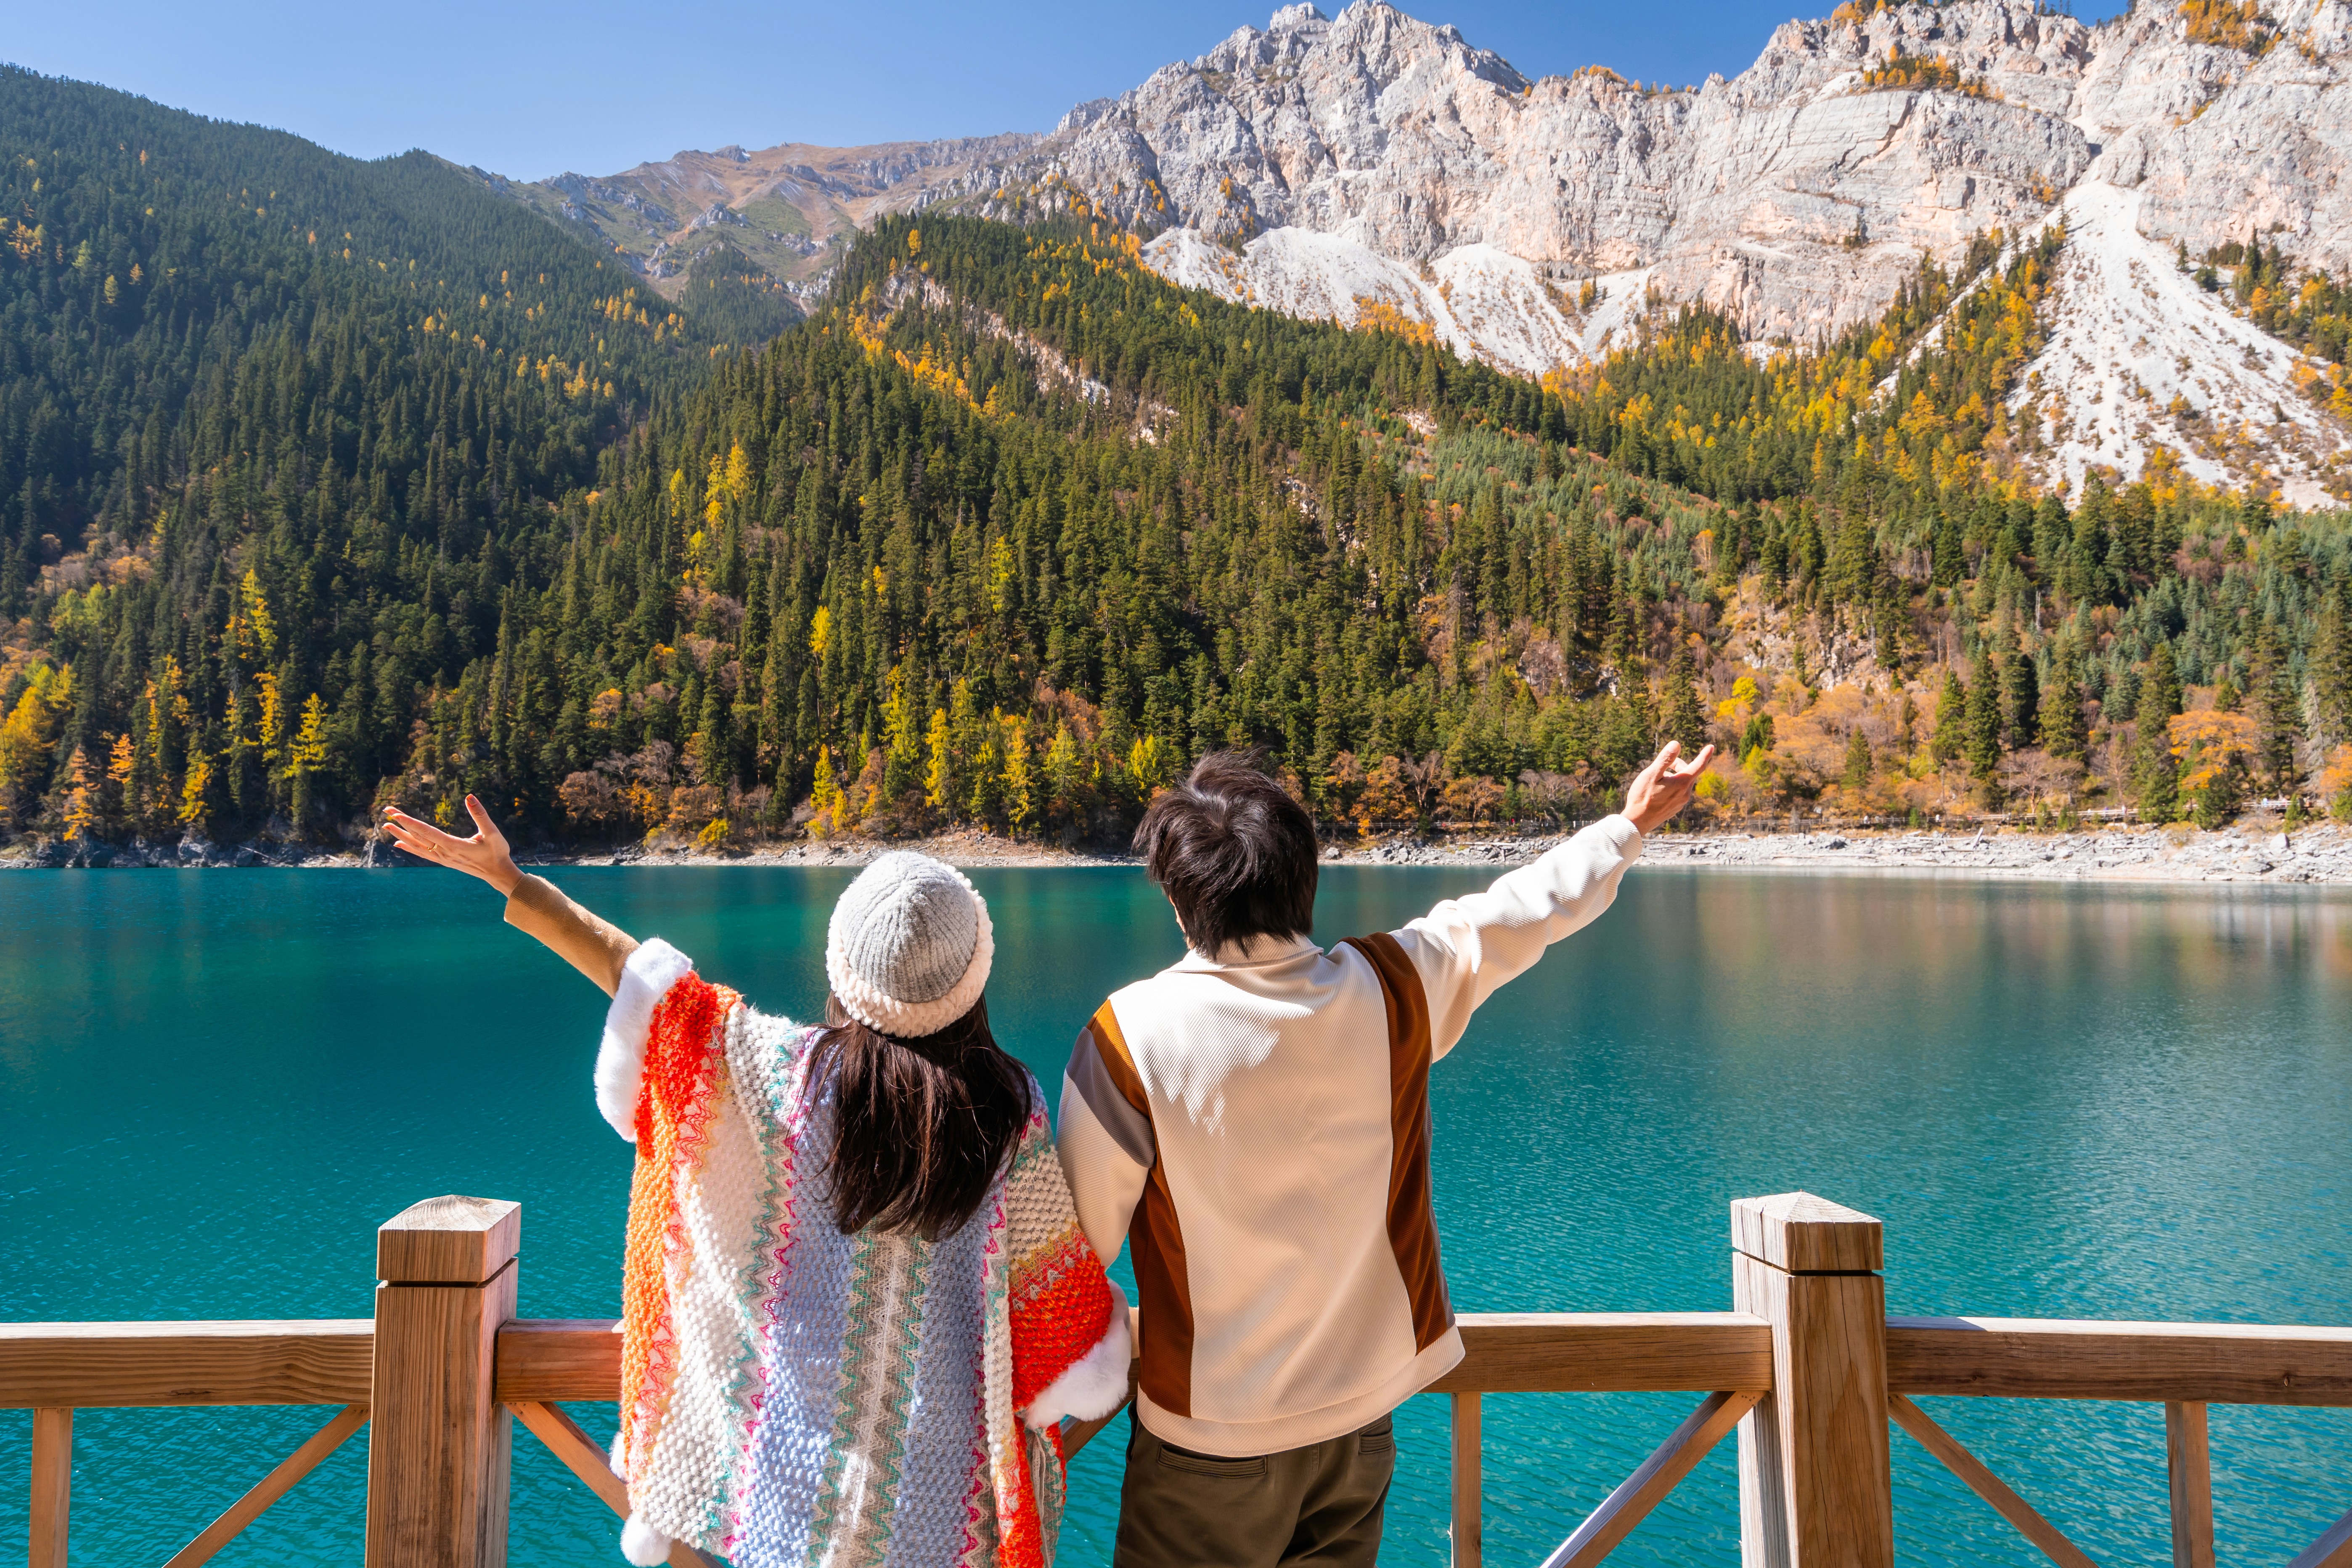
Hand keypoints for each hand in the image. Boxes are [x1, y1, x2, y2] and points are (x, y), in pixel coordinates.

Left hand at [381, 794, 523, 895]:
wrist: (498, 873)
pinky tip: (399, 843)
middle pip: (418, 836)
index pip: (427, 832)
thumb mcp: (492, 832)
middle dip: (401, 823)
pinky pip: (422, 853)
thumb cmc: (497, 852)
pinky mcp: (444, 860)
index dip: (410, 822)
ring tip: (386, 826)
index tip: (396, 814)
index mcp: (454, 846)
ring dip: (401, 835)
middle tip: (386, 810)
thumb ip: (480, 814)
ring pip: (417, 845)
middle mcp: (444, 853)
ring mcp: (442, 858)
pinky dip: (409, 847)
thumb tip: (469, 796)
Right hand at [1622, 741, 1715, 833]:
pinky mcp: (1675, 808)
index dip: (1705, 754)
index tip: (1711, 747)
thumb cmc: (1642, 797)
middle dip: (1678, 765)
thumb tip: (1677, 744)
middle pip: (1688, 773)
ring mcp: (1681, 802)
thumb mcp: (1651, 774)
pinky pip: (1678, 792)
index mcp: (1681, 783)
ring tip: (1656, 780)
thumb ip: (1665, 759)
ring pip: (1683, 783)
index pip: (1699, 765)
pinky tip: (1657, 791)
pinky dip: (1671, 786)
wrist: (1637, 822)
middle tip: (1662, 765)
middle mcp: (1685, 793)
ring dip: (1673, 776)